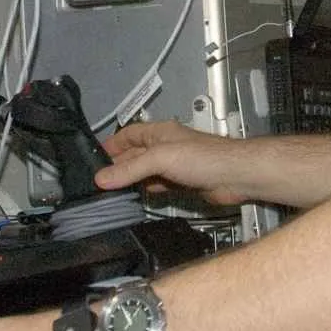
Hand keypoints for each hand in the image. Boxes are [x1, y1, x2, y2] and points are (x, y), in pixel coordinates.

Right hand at [97, 121, 247, 204]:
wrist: (235, 176)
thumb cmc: (205, 157)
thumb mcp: (160, 159)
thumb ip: (131, 169)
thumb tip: (102, 178)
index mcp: (159, 133)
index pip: (128, 135)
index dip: (111, 145)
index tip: (94, 158)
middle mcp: (166, 147)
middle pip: (134, 156)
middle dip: (117, 167)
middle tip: (99, 181)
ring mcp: (174, 166)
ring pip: (145, 173)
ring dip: (131, 181)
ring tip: (111, 191)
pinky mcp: (183, 183)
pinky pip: (159, 186)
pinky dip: (147, 191)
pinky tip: (139, 197)